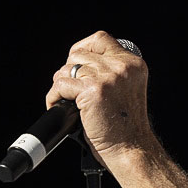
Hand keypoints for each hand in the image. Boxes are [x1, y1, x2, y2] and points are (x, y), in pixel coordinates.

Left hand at [46, 30, 152, 165]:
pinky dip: (54, 97)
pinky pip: (60, 84)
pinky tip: (60, 107)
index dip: (83, 48)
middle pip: (79, 54)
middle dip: (69, 72)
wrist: (131, 148)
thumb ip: (111, 72)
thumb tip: (77, 63)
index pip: (100, 39)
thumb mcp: (127, 90)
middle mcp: (123, 67)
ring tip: (67, 101)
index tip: (77, 64)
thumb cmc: (126, 126)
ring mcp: (108, 77)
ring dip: (61, 86)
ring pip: (67, 69)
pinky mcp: (93, 90)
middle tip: (71, 91)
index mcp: (133, 64)